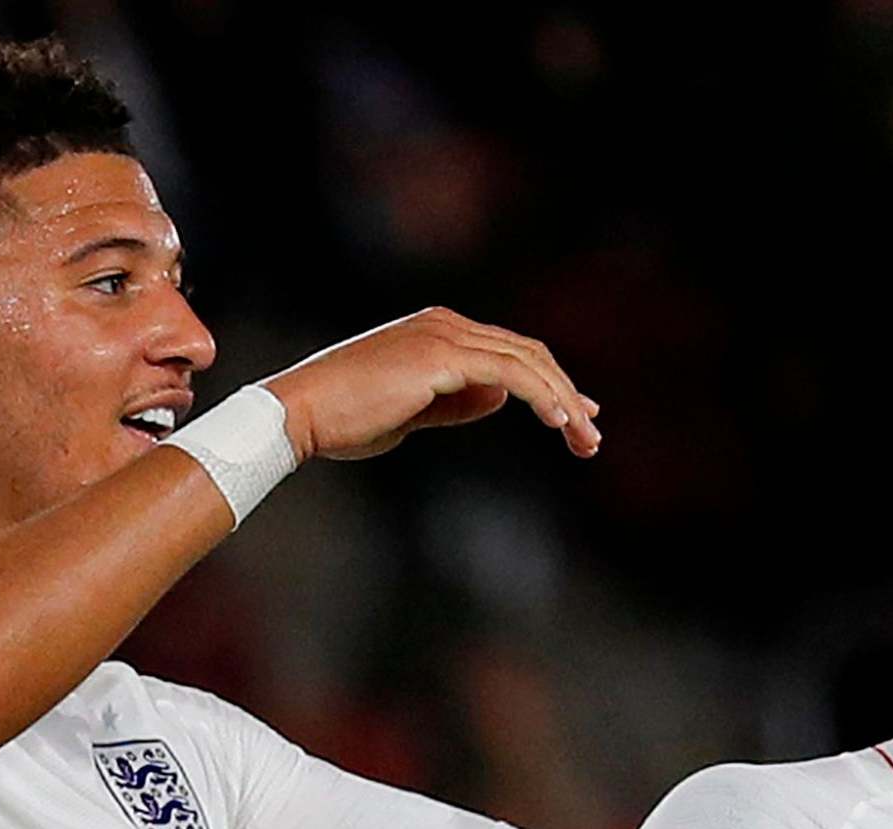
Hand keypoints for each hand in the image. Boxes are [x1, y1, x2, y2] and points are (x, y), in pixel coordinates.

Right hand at [263, 307, 600, 461]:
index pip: (510, 352)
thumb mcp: (412, 412)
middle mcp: (444, 324)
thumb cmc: (344, 419)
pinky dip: (542, 397)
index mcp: (437, 332)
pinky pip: (510, 373)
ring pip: (526, 362)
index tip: (577, 417)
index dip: (549, 384)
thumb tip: (498, 399)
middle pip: (527, 353)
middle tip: (592, 435)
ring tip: (584, 439)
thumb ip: (456, 401)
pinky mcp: (441, 357)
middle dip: (567, 395)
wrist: (300, 414)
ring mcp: (443, 335)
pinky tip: (560, 423)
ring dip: (563, 402)